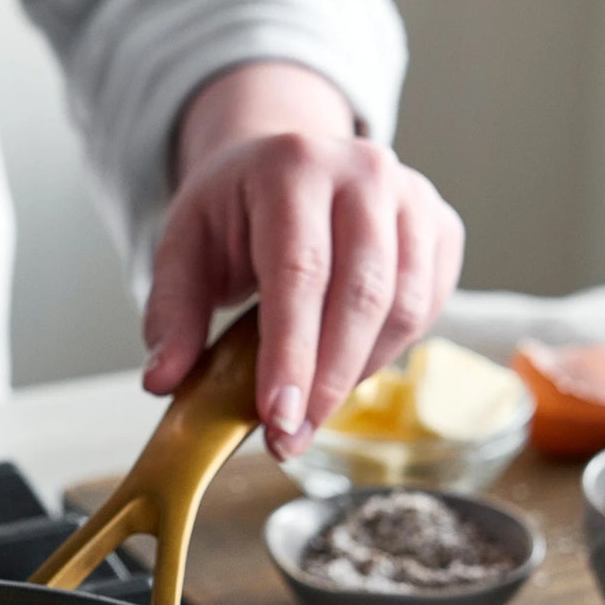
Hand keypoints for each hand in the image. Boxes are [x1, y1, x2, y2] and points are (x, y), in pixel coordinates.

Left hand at [142, 64, 463, 459]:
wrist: (284, 166)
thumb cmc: (232, 213)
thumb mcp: (182, 250)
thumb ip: (171, 314)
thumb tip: (163, 380)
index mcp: (291, 167)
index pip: (299, 273)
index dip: (291, 353)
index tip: (276, 418)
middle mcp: (363, 170)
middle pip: (360, 294)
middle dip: (325, 382)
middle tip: (288, 438)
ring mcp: (412, 195)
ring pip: (404, 307)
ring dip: (358, 374)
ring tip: (310, 412)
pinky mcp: (441, 226)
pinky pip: (428, 307)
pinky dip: (387, 353)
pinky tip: (344, 372)